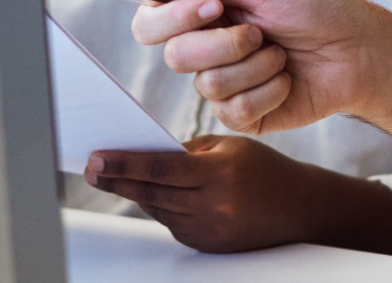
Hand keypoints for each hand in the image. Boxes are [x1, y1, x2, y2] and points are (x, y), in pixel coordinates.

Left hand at [85, 136, 391, 254]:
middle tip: (91, 168)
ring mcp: (208, 230)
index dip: (123, 163)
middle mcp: (212, 205)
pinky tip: (152, 193)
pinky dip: (159, 206)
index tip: (95, 158)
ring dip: (136, 192)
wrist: (299, 209)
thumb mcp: (228, 147)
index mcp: (218, 173)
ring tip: (114, 174)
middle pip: (151, 192)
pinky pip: (170, 223)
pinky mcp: (205, 245)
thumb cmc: (264, 170)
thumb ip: (187, 151)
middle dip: (117, 179)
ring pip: (156, 209)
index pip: (159, 167)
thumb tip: (145, 154)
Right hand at [131, 0, 391, 134]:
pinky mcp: (246, 115)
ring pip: (207, 85)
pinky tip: (288, 79)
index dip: (171, 18)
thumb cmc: (316, 8)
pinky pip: (235, 110)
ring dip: (255, 64)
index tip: (213, 7)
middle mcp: (209, 50)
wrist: (360, 48)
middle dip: (222, 44)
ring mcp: (226, 85)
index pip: (150, 23)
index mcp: (205, 14)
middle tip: (259, 32)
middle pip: (174, 57)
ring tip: (282, 53)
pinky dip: (268, 89)